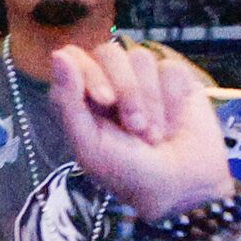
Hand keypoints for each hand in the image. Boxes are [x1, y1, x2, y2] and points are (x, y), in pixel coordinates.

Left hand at [51, 41, 234, 222]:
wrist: (182, 189)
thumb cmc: (128, 173)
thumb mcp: (90, 145)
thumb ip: (68, 100)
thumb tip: (58, 54)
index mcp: (82, 93)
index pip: (74, 55)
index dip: (89, 71)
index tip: (105, 100)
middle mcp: (111, 80)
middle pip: (108, 52)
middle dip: (125, 89)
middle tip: (135, 126)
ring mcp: (144, 78)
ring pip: (140, 58)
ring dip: (150, 100)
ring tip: (153, 134)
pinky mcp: (176, 81)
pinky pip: (170, 68)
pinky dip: (173, 99)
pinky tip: (173, 122)